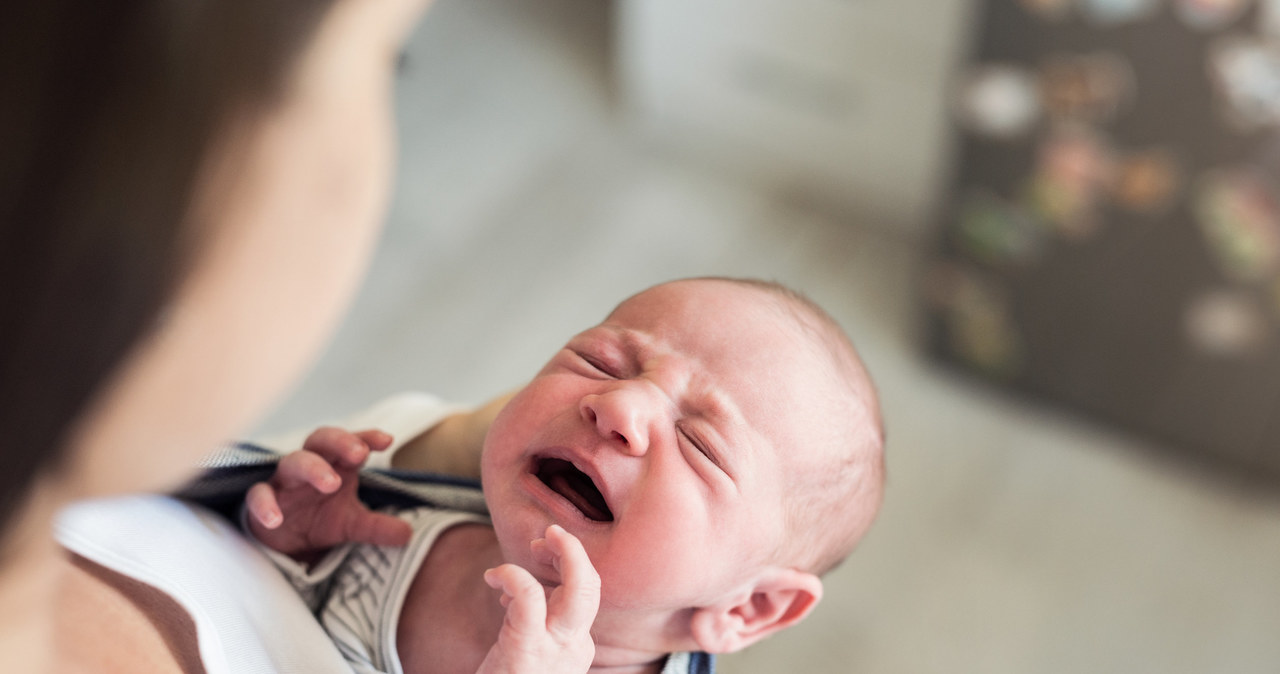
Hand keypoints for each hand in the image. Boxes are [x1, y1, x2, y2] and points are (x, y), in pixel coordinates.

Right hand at [245, 427, 412, 557]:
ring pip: (292, 462)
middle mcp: (310, 466)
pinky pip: (258, 495)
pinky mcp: (262, 500)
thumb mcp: (353, 525)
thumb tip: (409, 535)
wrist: (283, 542)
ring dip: (312, 468)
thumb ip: (378, 527)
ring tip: (332, 483)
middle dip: (340, 442)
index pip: (352, 443)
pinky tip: (276, 519)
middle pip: (321, 440)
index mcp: (336, 465)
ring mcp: (284, 482)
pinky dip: (265, 504)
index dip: (367, 437)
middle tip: (359, 453)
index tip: (387, 440)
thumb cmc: (320, 519)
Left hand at [477, 525, 599, 673]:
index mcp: (575, 646)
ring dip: (561, 553)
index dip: (568, 563)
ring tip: (531, 546)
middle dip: (576, 551)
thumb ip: (529, 622)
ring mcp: (556, 651)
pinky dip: (514, 575)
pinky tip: (494, 576)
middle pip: (593, 587)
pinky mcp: (526, 652)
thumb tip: (515, 589)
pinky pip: (530, 598)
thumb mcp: (525, 653)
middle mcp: (575, 648)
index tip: (541, 553)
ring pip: (579, 590)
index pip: (586, 593)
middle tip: (551, 532)